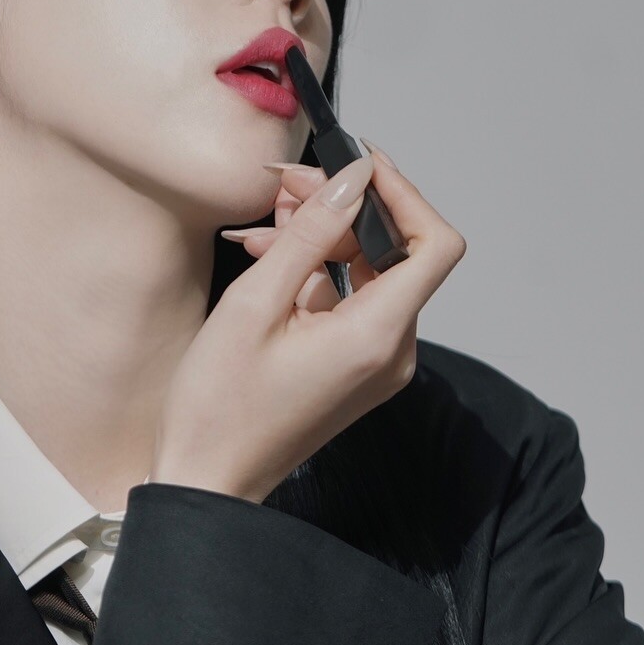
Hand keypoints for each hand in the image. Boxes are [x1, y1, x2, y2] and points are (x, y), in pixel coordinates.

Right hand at [147, 143, 466, 504]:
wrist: (209, 479)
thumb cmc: (219, 406)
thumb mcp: (254, 305)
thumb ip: (310, 234)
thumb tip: (353, 179)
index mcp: (376, 337)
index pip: (434, 245)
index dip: (404, 195)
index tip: (360, 165)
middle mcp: (391, 351)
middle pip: (396, 253)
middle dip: (346, 209)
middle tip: (286, 183)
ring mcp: (377, 363)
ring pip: (370, 273)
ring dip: (324, 238)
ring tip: (266, 220)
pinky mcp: (356, 369)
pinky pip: (352, 302)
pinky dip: (317, 272)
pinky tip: (270, 257)